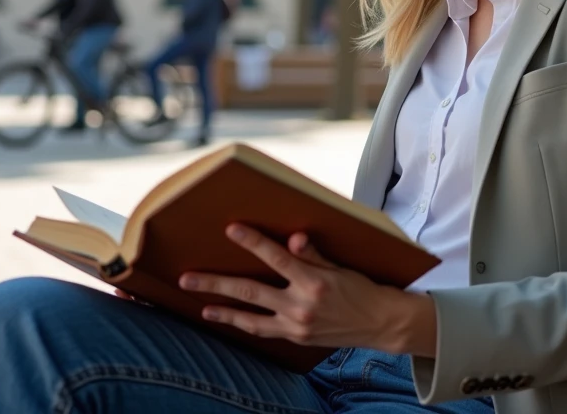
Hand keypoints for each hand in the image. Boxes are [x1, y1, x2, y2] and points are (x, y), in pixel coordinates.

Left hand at [178, 224, 435, 354]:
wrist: (380, 324)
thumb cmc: (360, 287)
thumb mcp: (339, 266)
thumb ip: (313, 253)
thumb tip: (293, 239)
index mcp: (314, 282)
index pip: (276, 258)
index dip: (253, 242)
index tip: (232, 229)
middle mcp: (302, 306)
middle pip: (250, 291)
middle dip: (215, 284)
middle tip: (187, 278)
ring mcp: (296, 326)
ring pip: (250, 317)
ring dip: (222, 310)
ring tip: (200, 303)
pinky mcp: (296, 338)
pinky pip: (263, 331)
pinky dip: (243, 324)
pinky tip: (227, 317)